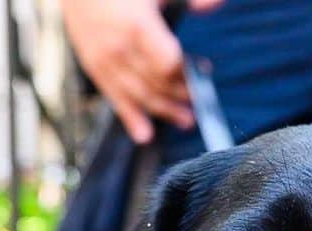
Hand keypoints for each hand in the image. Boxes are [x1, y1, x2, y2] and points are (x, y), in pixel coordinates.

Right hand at [60, 0, 223, 143]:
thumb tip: (216, 4)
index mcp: (137, 25)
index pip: (168, 64)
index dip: (185, 73)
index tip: (201, 72)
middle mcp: (120, 48)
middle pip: (157, 84)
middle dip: (180, 97)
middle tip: (199, 104)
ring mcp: (105, 61)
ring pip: (140, 96)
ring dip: (165, 112)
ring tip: (185, 121)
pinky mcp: (95, 68)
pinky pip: (115, 98)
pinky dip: (131, 119)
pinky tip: (145, 135)